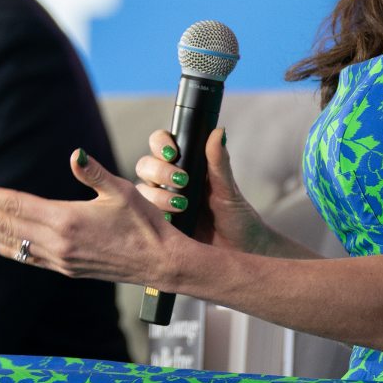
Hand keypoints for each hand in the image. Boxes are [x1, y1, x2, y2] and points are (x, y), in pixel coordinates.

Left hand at [0, 149, 188, 287]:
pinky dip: (7, 249)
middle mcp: (57, 243)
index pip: (15, 205)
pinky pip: (28, 258)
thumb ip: (93, 172)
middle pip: (6, 225)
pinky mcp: (67, 269)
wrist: (162, 263)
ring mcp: (61, 259)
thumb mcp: (122, 191)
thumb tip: (75, 153)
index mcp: (66, 220)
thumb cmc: (146, 224)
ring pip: (13, 243)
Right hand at [136, 128, 270, 253]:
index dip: (160, 143)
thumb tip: (219, 131)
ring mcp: (160, 202)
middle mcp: (168, 181)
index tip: (172, 152)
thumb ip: (219, 162)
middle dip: (159, 170)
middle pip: (145, 164)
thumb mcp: (228, 189)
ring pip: (142, 189)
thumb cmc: (237, 217)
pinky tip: (171, 220)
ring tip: (182, 206)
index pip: (161, 144)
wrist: (240, 252)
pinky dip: (153, 215)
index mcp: (185, 165)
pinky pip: (142, 215)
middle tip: (182, 180)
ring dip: (158, 195)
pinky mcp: (156, 224)